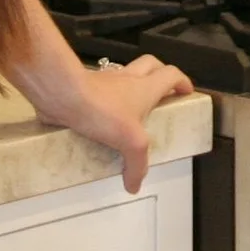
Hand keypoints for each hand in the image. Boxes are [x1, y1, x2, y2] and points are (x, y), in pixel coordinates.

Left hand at [45, 55, 194, 192]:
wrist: (62, 94)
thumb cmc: (102, 110)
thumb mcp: (130, 141)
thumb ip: (137, 164)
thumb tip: (134, 185)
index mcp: (145, 87)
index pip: (171, 75)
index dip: (182, 82)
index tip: (187, 92)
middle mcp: (127, 79)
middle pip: (151, 65)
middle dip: (160, 75)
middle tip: (161, 95)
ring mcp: (105, 81)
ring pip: (125, 76)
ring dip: (131, 88)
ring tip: (130, 112)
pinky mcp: (85, 88)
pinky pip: (100, 91)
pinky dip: (105, 101)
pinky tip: (100, 122)